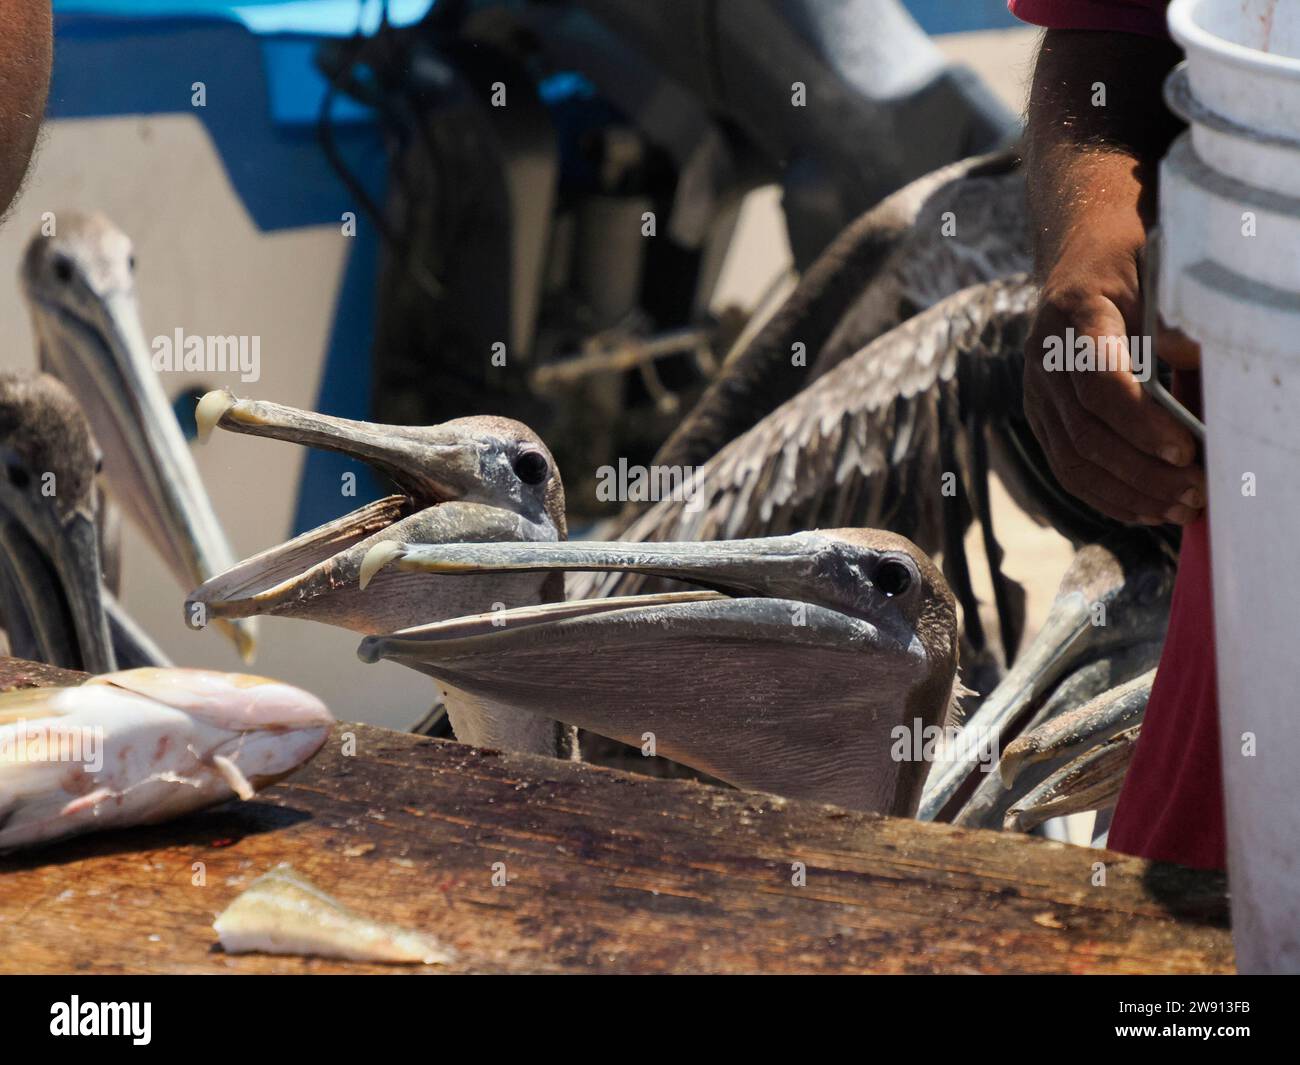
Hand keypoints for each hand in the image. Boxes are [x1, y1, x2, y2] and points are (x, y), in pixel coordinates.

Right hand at [1023, 222, 1204, 526]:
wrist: (1083, 255)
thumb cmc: (1133, 262)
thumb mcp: (1161, 272)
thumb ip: (1176, 321)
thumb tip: (1197, 369)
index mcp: (1075, 312)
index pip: (1098, 380)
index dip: (1140, 422)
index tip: (1186, 449)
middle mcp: (1043, 356)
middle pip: (1086, 432)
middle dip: (1144, 472)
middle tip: (1196, 492)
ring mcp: (1037, 391)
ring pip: (1073, 460)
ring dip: (1129, 493)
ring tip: (1179, 510)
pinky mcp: (1041, 417)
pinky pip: (1067, 468)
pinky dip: (1107, 496)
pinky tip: (1146, 511)